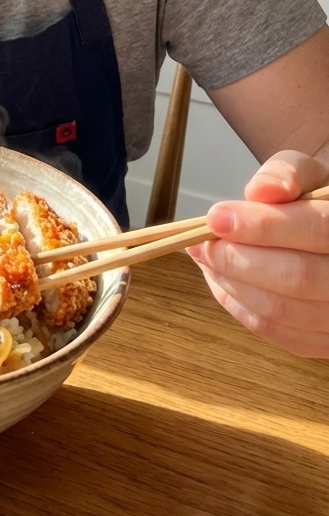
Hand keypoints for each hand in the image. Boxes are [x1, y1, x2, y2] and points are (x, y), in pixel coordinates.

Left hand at [187, 150, 328, 356]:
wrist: (325, 232)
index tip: (216, 217)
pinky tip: (219, 278)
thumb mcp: (306, 174)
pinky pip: (276, 332)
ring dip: (231, 282)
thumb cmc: (314, 202)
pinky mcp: (322, 341)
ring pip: (282, 309)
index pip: (316, 230)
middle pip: (296, 277)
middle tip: (199, 242)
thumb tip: (260, 191)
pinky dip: (238, 305)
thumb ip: (286, 174)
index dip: (263, 226)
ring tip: (203, 256)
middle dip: (237, 259)